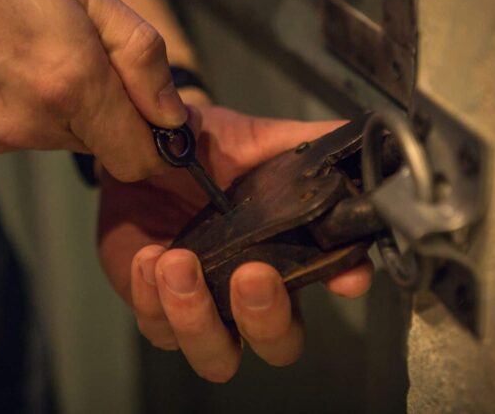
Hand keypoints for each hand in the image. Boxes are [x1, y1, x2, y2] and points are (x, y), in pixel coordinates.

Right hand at [0, 0, 184, 180]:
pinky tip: (13, 59)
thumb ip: (138, 55)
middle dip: (115, 109)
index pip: (140, 159)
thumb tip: (172, 115)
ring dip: (74, 102)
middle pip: (105, 146)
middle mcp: (35, 123)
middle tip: (90, 48)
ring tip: (43, 44)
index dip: (162, 143)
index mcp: (71, 85)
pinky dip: (38, 104)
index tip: (160, 112)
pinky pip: (30, 130)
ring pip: (68, 137)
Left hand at [98, 106, 373, 381]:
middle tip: (249, 273)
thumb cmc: (198, 150)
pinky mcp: (154, 305)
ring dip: (198, 315)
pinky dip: (150, 297)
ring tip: (177, 261)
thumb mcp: (248, 137)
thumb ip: (299, 141)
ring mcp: (200, 303)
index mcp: (281, 249)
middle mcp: (245, 287)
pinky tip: (148, 258)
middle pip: (280, 343)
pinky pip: (157, 327)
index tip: (343, 275)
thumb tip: (357, 136)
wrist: (137, 150)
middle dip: (268, 318)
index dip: (344, 280)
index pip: (330, 279)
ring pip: (216, 357)